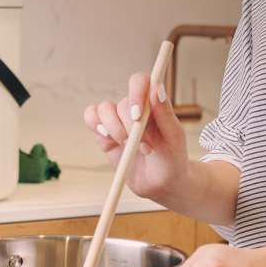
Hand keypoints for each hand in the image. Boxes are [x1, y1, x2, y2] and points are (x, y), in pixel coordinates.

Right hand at [83, 72, 189, 199]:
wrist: (160, 184)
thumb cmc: (172, 159)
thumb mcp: (174, 137)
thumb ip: (165, 113)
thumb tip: (157, 88)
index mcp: (153, 104)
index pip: (140, 82)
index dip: (136, 92)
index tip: (139, 116)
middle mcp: (134, 108)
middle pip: (121, 103)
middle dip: (130, 128)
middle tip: (145, 147)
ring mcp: (117, 120)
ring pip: (104, 109)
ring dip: (115, 130)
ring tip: (130, 148)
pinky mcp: (104, 134)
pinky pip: (91, 118)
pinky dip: (96, 126)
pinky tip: (109, 140)